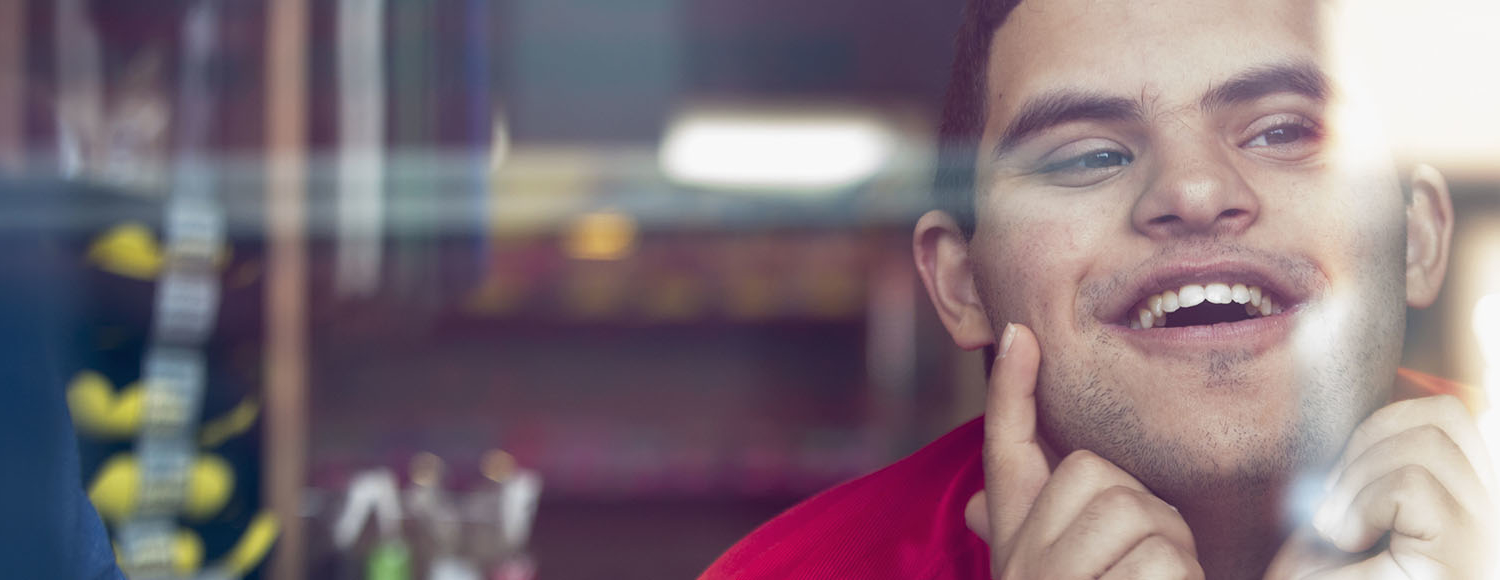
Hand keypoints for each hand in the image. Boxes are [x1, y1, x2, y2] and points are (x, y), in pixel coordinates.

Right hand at [965, 323, 1202, 578]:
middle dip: (1145, 508)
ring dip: (1173, 552)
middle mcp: (1022, 562)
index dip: (1010, 389)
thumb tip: (975, 509)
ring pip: (1132, 509)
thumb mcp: (1055, 574)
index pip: (1005, 452)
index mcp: (1017, 546)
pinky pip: (1162, 561)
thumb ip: (1034, 535)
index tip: (1021, 333)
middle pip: (1092, 470)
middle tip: (1151, 564)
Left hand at [1264, 395, 1494, 578]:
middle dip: (1366, 446)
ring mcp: (1487, 543)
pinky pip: (1413, 484)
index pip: (1452, 417)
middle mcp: (1491, 523)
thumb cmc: (1321, 576)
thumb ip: (1371, 462)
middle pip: (1445, 417)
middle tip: (1333, 508)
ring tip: (1336, 530)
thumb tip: (1389, 391)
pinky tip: (1347, 542)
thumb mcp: (1344, 509)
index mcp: (1467, 506)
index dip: (1381, 428)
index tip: (1341, 485)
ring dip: (1358, 478)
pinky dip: (1361, 504)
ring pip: (1429, 443)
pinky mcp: (1465, 561)